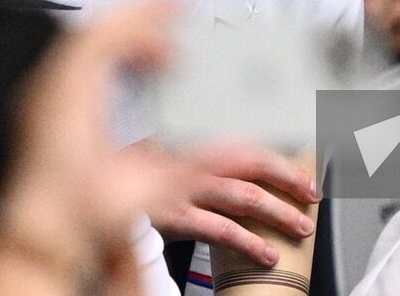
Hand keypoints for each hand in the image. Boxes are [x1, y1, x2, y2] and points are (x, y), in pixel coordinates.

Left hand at [0, 0, 188, 292]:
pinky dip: (105, 50)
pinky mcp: (45, 108)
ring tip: (155, 33)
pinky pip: (74, 59)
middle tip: (172, 5)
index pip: (107, 32)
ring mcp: (45, 96)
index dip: (144, 11)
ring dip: (120, 31)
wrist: (38, 236)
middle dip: (137, 13)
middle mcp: (54, 89)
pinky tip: (127, 62)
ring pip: (82, 42)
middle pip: (95, 30)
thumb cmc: (77, 214)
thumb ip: (196, 164)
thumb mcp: (146, 188)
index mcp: (75, 96)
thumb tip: (236, 145)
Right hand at [135, 139, 319, 266]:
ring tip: (302, 227)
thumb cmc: (123, 173)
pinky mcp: (173, 216)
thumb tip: (233, 167)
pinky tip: (268, 253)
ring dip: (278, 212)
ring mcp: (182, 189)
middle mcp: (190, 162)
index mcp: (191, 147)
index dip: (278, 158)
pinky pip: (220, 228)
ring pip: (243, 197)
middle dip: (288, 178)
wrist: (86, 183)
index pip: (245, 147)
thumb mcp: (160, 159)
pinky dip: (249, 242)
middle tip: (313, 194)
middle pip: (251, 164)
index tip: (304, 171)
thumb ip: (193, 162)